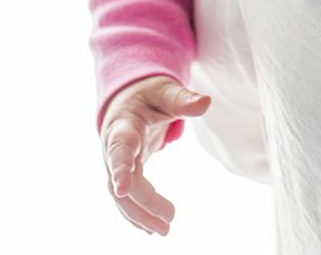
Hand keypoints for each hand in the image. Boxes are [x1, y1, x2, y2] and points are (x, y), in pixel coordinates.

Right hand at [100, 75, 212, 235]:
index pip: (119, 148)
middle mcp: (114, 148)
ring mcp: (116, 163)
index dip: (119, 168)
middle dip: (142, 202)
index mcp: (123, 125)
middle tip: (170, 219)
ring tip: (163, 230)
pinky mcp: (124, 172)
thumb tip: (206, 102)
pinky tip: (151, 228)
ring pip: (121, 195)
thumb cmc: (147, 93)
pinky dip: (137, 214)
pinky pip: (126, 197)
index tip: (122, 188)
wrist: (127, 98)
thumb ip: (182, 98)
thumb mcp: (164, 90)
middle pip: (122, 180)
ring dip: (140, 215)